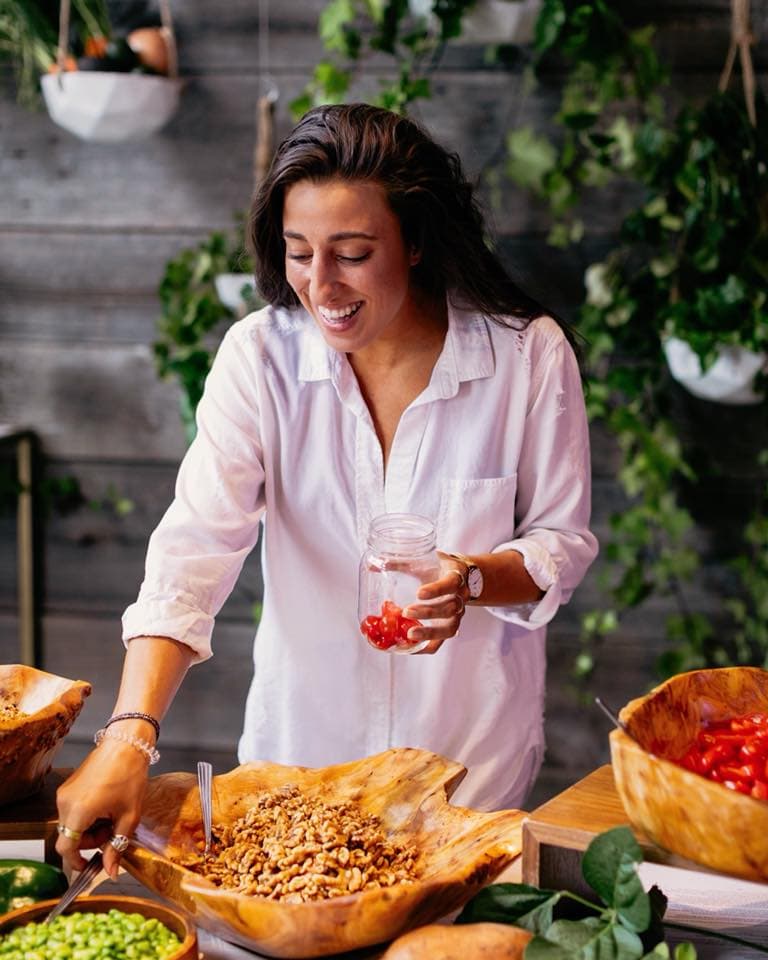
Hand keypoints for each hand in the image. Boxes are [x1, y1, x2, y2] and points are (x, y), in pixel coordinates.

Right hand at [55, 742, 149, 877]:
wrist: (126, 743)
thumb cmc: (130, 774)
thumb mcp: (129, 815)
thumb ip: (117, 846)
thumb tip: (110, 872)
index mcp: (79, 811)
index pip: (66, 849)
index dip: (76, 861)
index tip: (90, 865)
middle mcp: (65, 803)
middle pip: (68, 837)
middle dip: (89, 842)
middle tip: (112, 832)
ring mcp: (64, 793)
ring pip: (70, 824)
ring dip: (88, 828)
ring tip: (111, 815)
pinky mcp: (67, 786)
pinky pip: (71, 810)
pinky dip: (85, 816)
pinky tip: (104, 806)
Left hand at [402, 552, 468, 653]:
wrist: (455, 575)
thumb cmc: (436, 567)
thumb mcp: (422, 560)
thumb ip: (399, 562)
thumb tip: (371, 565)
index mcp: (456, 576)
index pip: (451, 583)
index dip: (437, 590)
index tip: (419, 593)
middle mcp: (461, 597)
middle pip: (451, 608)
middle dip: (428, 612)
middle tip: (407, 612)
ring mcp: (457, 615)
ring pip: (449, 628)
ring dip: (429, 632)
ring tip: (410, 634)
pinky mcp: (448, 628)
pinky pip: (441, 642)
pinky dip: (426, 647)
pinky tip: (410, 647)